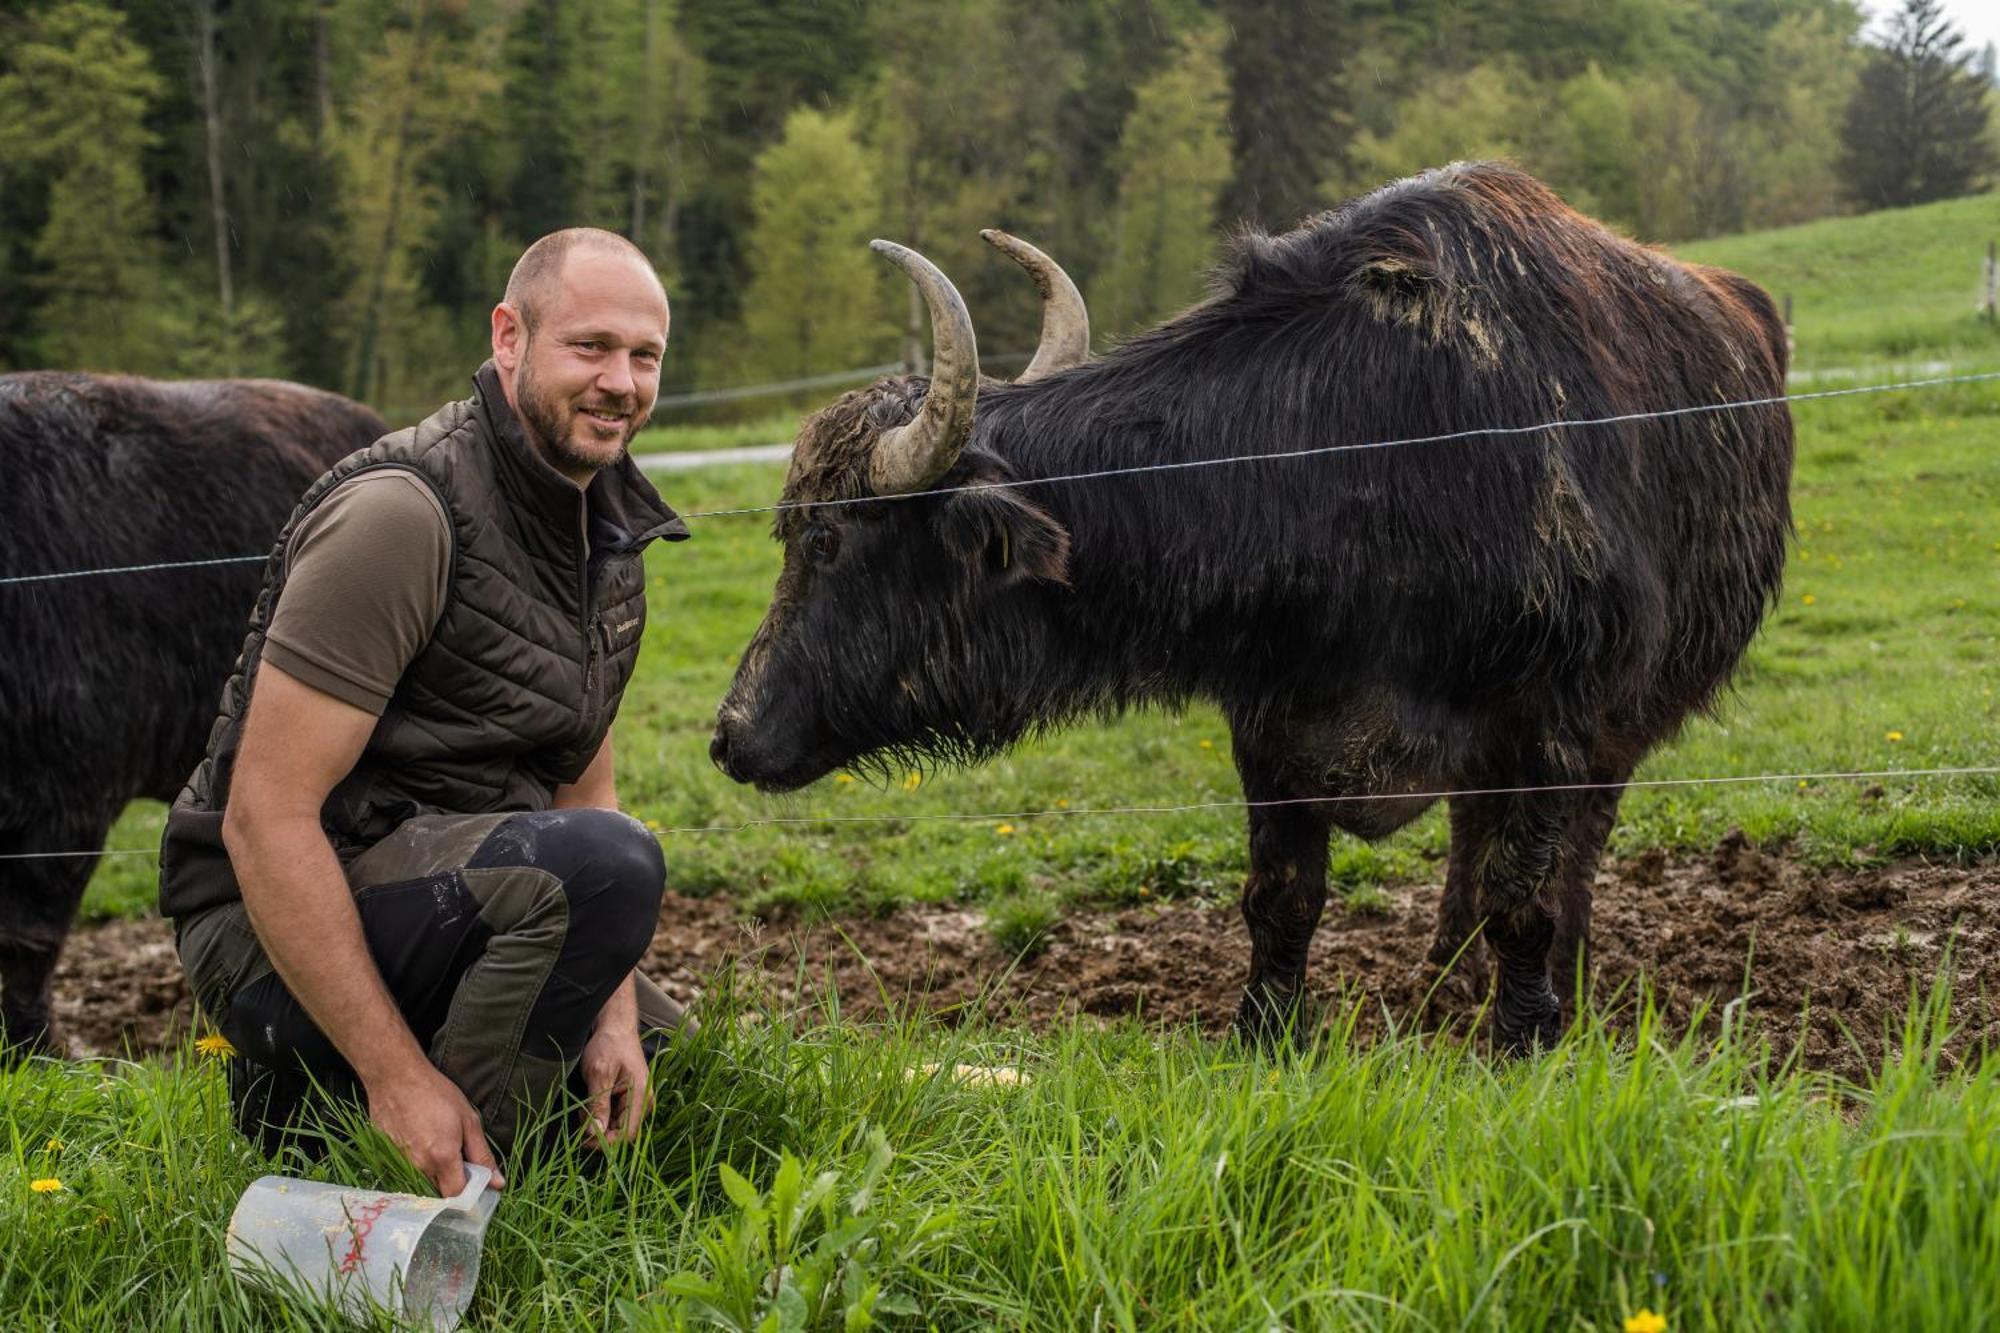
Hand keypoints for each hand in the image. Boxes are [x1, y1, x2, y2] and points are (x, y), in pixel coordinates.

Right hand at [367, 1062, 503, 1195]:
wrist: (396, 1078)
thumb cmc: (436, 1094)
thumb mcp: (469, 1120)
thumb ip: (482, 1155)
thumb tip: (498, 1182)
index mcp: (442, 1157)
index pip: (457, 1195)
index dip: (469, 1194)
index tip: (476, 1183)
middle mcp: (418, 1167)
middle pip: (438, 1193)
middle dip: (451, 1185)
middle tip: (458, 1162)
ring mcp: (399, 1164)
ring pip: (421, 1185)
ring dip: (434, 1176)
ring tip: (437, 1148)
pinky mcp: (385, 1158)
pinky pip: (404, 1173)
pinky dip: (415, 1167)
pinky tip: (419, 1144)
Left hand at [579, 1023, 650, 1147]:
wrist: (615, 1026)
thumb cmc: (608, 1045)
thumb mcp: (598, 1074)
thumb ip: (597, 1105)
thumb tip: (594, 1134)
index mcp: (641, 1096)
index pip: (627, 1135)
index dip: (605, 1142)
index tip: (583, 1139)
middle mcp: (643, 1102)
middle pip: (622, 1133)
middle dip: (599, 1131)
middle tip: (580, 1117)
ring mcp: (637, 1101)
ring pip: (616, 1126)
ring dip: (598, 1123)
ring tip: (583, 1108)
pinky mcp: (629, 1099)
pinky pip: (615, 1117)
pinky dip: (599, 1115)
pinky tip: (589, 1103)